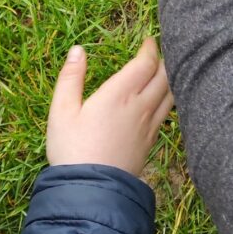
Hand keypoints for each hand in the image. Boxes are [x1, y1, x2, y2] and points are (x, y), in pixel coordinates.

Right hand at [47, 38, 172, 176]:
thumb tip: (77, 50)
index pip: (146, 64)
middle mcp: (140, 107)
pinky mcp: (150, 143)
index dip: (151, 49)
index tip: (150, 40)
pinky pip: (167, 113)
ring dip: (170, 78)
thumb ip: (70, 77)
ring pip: (170, 95)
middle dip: (164, 60)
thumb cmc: (72, 149)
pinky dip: (169, 99)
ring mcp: (149, 126)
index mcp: (119, 94)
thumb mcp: (62, 111)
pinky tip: (162, 100)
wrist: (91, 193)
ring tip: (164, 70)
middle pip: (164, 76)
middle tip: (158, 52)